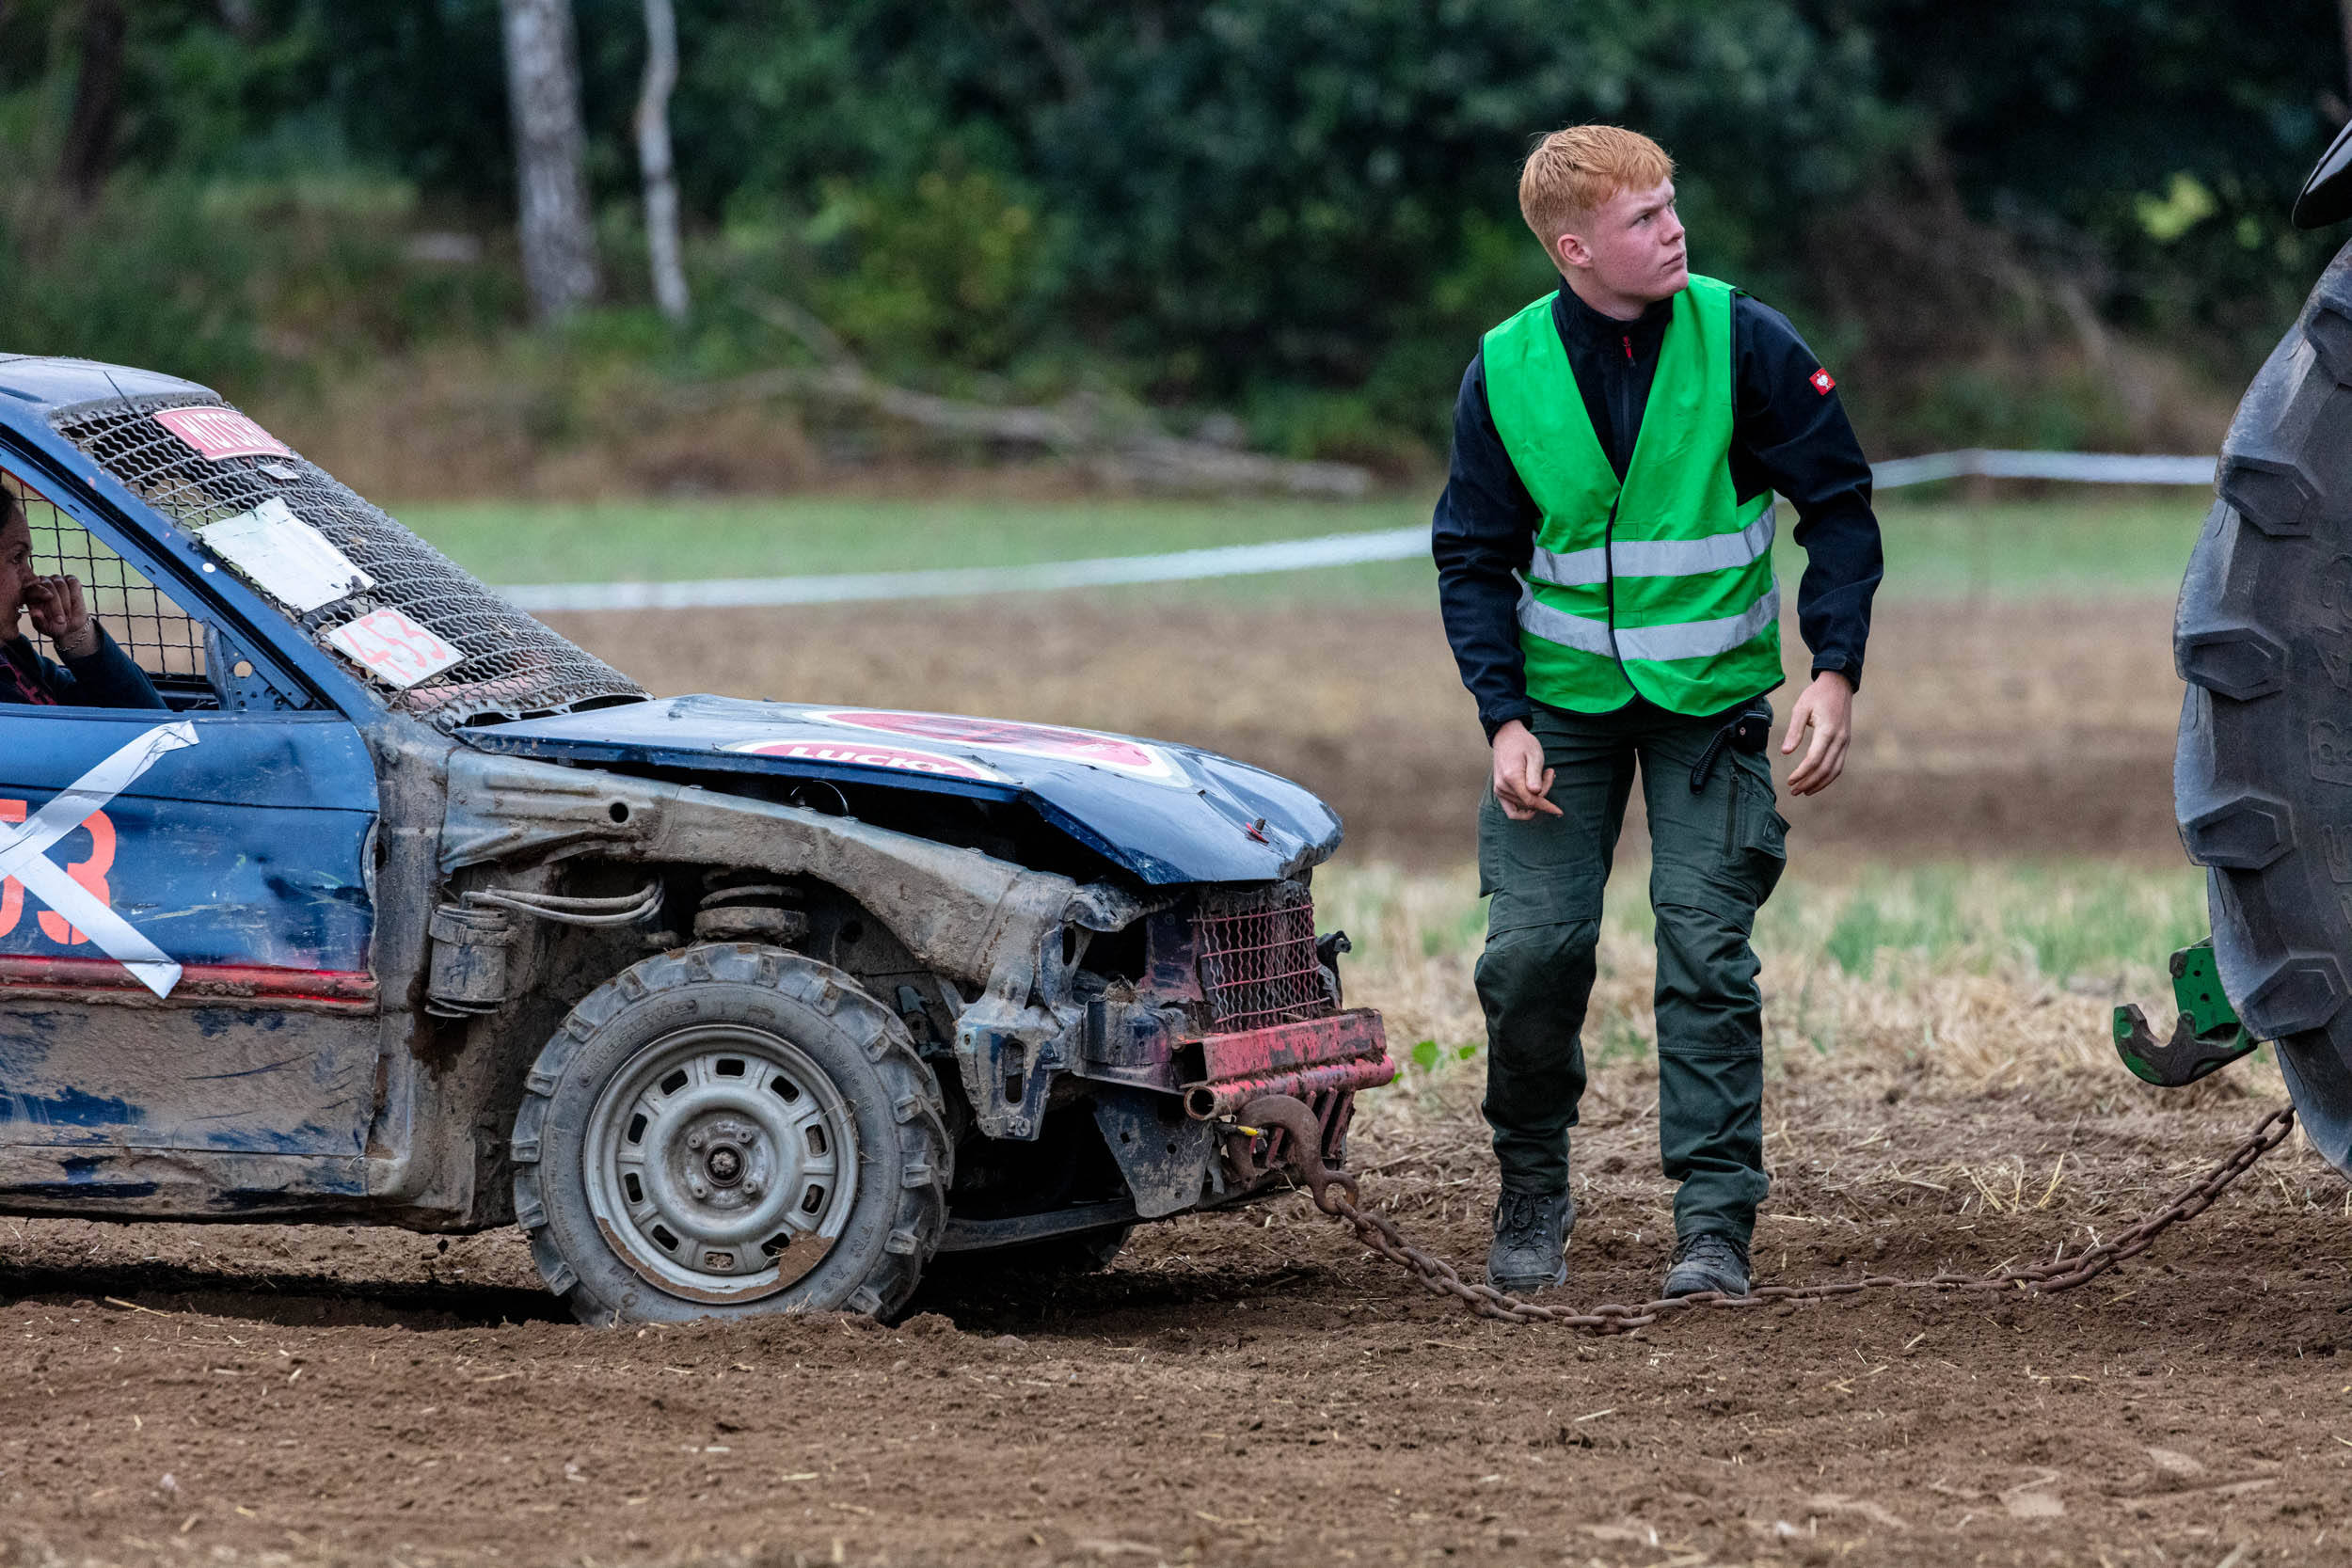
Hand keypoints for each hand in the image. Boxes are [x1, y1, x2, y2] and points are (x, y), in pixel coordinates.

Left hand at [22, 574, 95, 658]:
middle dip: (56, 603)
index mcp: (31, 593)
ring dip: (66, 601)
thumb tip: (34, 613)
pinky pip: (73, 582)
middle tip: (60, 620)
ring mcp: (56, 580)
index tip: (49, 597)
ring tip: (67, 616)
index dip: (41, 591)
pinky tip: (74, 603)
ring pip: (61, 584)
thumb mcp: (45, 628)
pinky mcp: (70, 580)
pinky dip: (75, 593)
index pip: (33, 587)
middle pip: (48, 585)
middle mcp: (42, 583)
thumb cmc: (54, 626)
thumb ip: (38, 621)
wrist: (71, 626)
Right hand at [1490, 719, 1561, 820]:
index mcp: (1511, 777)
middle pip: (1529, 802)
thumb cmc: (1523, 744)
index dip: (1547, 806)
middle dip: (1544, 791)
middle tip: (1549, 773)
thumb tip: (1536, 793)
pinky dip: (1523, 812)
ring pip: (1524, 805)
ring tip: (1542, 777)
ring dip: (1536, 796)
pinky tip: (1533, 805)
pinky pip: (1511, 811)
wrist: (1506, 737)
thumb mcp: (1535, 755)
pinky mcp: (1499, 792)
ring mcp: (1499, 790)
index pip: (1531, 800)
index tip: (1559, 811)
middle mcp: (1502, 787)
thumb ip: (1535, 775)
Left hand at [1780, 669, 1853, 795]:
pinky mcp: (1845, 742)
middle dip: (1809, 783)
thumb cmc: (1817, 695)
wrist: (1839, 684)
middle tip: (1793, 791)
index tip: (1789, 781)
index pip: (1814, 759)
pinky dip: (1828, 776)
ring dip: (1819, 783)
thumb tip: (1786, 752)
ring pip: (1835, 770)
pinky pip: (1838, 764)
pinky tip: (1816, 781)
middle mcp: (1840, 739)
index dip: (1801, 773)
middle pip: (1825, 769)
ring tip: (1804, 791)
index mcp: (1828, 730)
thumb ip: (1794, 731)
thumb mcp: (1801, 708)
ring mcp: (1845, 742)